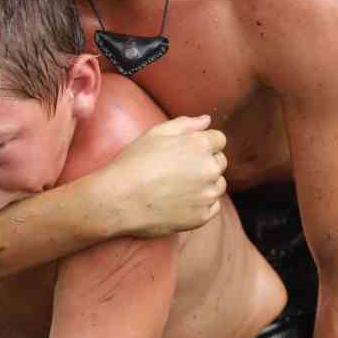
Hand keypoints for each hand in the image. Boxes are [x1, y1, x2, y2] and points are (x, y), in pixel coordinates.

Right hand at [97, 116, 227, 236]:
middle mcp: (209, 169)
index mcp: (200, 145)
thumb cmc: (133, 163)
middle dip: (204, 163)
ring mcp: (207, 195)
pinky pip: (212, 207)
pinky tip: (179, 202)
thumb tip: (206, 121)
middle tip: (177, 170)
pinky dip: (200, 205)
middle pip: (219, 162)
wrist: (118, 200)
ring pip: (217, 185)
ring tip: (176, 187)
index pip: (219, 140)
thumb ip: (185, 124)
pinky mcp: (201, 217)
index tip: (184, 152)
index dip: (202, 144)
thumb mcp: (154, 134)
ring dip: (204, 184)